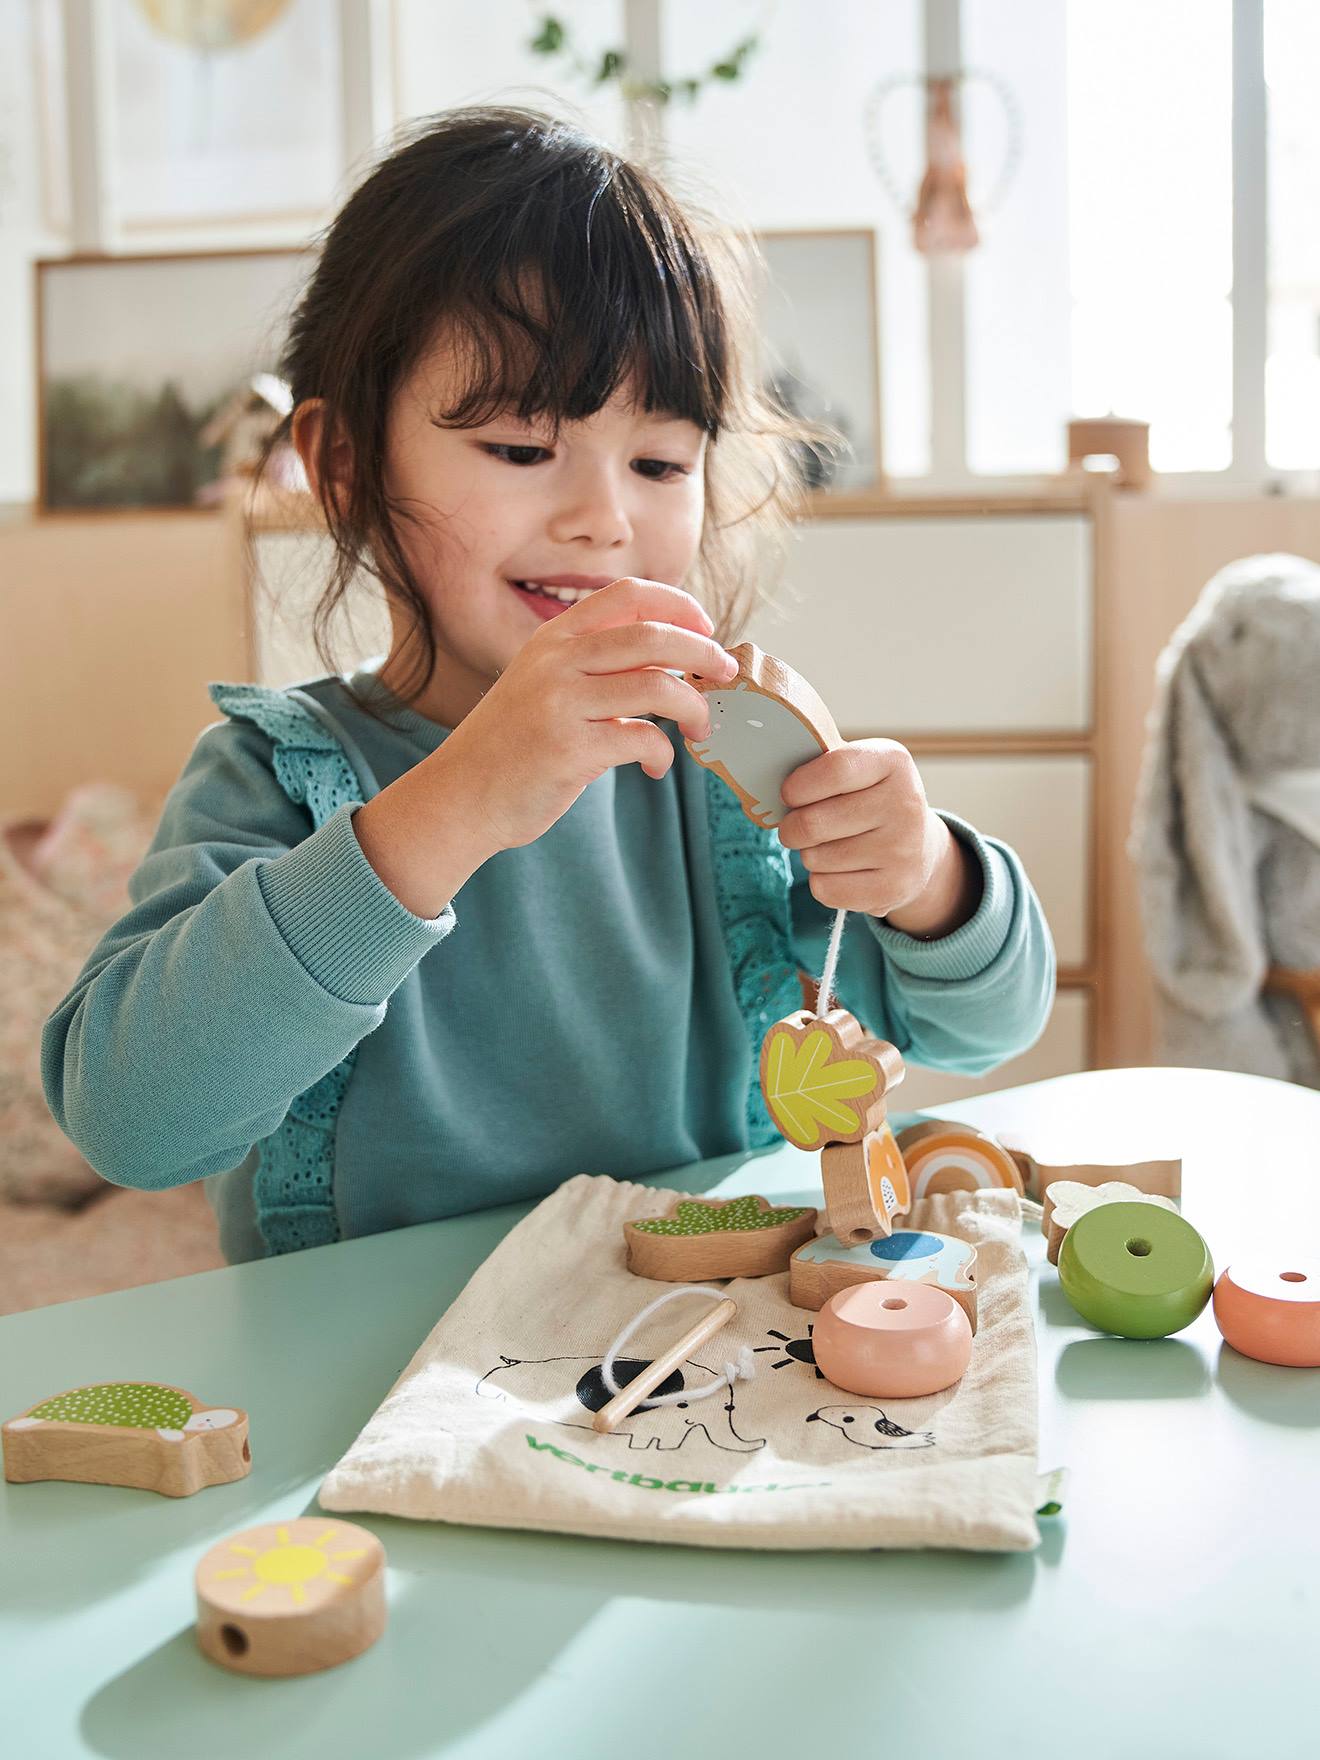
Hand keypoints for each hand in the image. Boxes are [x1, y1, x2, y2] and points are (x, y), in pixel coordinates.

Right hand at [420, 577, 736, 857]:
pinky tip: (656, 766)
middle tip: (726, 674)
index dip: (677, 605)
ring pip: (658, 686)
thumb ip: (595, 667)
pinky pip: (643, 739)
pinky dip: (663, 754)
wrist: (459, 796)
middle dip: (703, 653)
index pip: (627, 594)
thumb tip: (672, 659)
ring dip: (695, 708)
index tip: (705, 628)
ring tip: (701, 727)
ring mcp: (560, 704)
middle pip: (652, 636)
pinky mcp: (568, 750)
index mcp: (553, 639)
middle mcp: (556, 661)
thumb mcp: (544, 686)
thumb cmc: (512, 745)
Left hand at [776, 739, 980, 938]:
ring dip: (809, 854)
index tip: (788, 795)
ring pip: (815, 858)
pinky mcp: (892, 889)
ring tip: (831, 846)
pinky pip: (824, 889)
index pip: (834, 770)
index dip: (798, 786)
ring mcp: (902, 850)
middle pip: (813, 822)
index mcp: (892, 762)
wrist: (920, 849)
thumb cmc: (869, 801)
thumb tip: (773, 768)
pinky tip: (842, 870)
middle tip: (797, 827)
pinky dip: (821, 881)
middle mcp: (905, 804)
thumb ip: (821, 764)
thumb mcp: (858, 769)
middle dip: (792, 827)